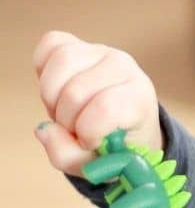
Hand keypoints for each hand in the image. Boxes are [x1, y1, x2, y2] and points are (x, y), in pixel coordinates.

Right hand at [33, 30, 161, 176]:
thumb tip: (45, 130)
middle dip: (66, 119)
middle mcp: (125, 67)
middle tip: (76, 128)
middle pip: (75, 91)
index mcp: (139, 97)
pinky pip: (50, 45)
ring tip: (65, 110)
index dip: (88, 132)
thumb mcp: (97, 163)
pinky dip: (43, 71)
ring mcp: (103, 51)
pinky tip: (56, 90)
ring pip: (62, 63)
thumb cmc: (114, 144)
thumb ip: (69, 155)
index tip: (92, 142)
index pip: (106, 108)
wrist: (123, 124)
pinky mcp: (80, 44)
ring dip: (52, 96)